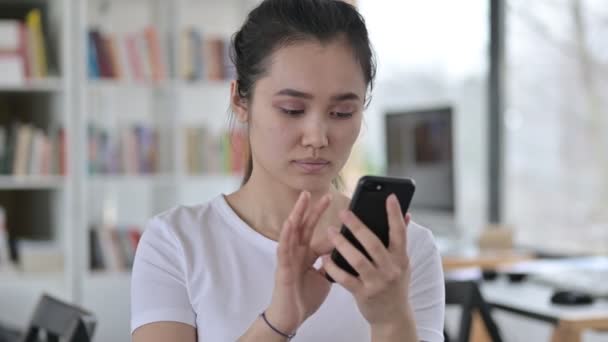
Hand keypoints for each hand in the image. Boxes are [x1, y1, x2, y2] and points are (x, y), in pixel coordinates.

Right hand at [265, 191, 332, 333]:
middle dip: (310, 208)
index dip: (323, 216)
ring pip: (292, 231)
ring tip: (303, 198)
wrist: (292, 317)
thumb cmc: (305, 297)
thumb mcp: (324, 276)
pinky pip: (283, 249)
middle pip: (303, 226)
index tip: (333, 201)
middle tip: (316, 191)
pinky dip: (286, 235)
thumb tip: (343, 249)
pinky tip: (289, 223)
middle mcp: (296, 252)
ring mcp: (289, 259)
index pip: (315, 230)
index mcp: (306, 254)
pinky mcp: (283, 268)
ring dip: (297, 214)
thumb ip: (330, 262)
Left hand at [322, 194, 412, 326]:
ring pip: (357, 259)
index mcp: (401, 258)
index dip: (395, 214)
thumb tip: (407, 214)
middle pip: (373, 243)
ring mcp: (377, 282)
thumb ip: (401, 240)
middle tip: (343, 212)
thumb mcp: (403, 263)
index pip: (400, 232)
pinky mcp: (363, 294)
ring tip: (330, 232)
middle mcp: (391, 269)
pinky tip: (324, 257)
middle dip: (357, 226)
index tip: (389, 196)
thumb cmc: (395, 284)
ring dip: (341, 244)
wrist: (393, 316)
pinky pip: (345, 279)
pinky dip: (333, 268)